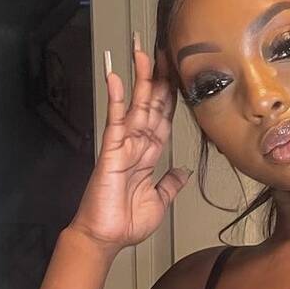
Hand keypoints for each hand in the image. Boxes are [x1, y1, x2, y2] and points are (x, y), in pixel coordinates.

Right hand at [71, 40, 189, 250]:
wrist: (107, 237)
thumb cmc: (126, 222)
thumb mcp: (160, 201)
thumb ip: (170, 184)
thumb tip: (182, 171)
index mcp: (149, 156)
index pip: (163, 119)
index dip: (171, 98)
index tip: (178, 76)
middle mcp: (137, 145)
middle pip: (151, 104)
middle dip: (158, 78)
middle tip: (164, 51)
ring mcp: (123, 145)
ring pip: (135, 105)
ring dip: (140, 78)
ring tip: (141, 52)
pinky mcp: (110, 150)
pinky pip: (115, 119)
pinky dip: (115, 98)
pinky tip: (115, 78)